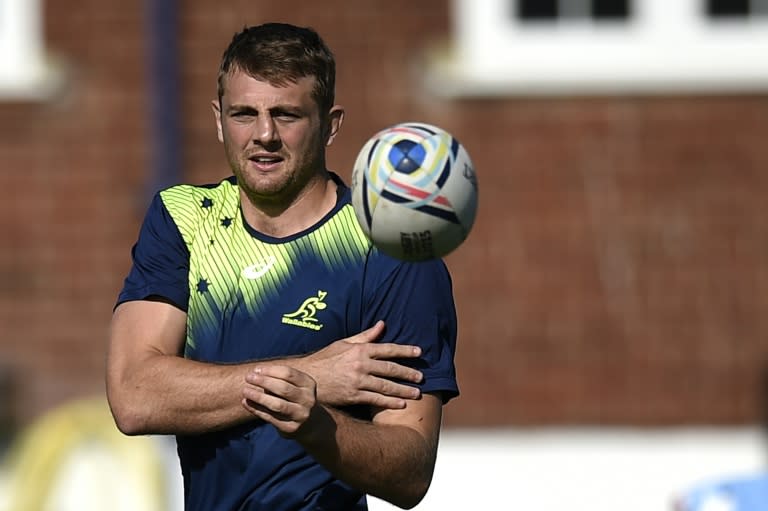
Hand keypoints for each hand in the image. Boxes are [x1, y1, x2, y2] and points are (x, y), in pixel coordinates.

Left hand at [241, 365, 318, 438]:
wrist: (308, 423)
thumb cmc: (294, 397)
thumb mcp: (293, 385)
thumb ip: (277, 379)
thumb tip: (255, 374)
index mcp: (309, 384)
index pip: (288, 374)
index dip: (270, 371)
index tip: (256, 370)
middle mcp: (307, 399)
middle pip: (283, 388)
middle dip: (264, 381)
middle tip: (248, 377)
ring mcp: (300, 415)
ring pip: (277, 405)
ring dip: (259, 397)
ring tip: (245, 391)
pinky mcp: (291, 428)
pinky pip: (271, 417)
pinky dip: (256, 409)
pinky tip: (246, 402)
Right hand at [275, 321, 423, 409]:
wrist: (306, 378)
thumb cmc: (325, 360)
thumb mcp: (343, 343)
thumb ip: (365, 336)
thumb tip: (382, 324)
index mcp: (359, 349)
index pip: (387, 349)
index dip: (405, 351)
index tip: (419, 353)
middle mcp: (361, 364)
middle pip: (390, 368)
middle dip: (408, 373)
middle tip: (421, 377)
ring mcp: (357, 381)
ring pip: (386, 385)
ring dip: (403, 390)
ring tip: (417, 393)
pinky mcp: (353, 396)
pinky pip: (376, 399)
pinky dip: (390, 402)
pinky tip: (401, 404)